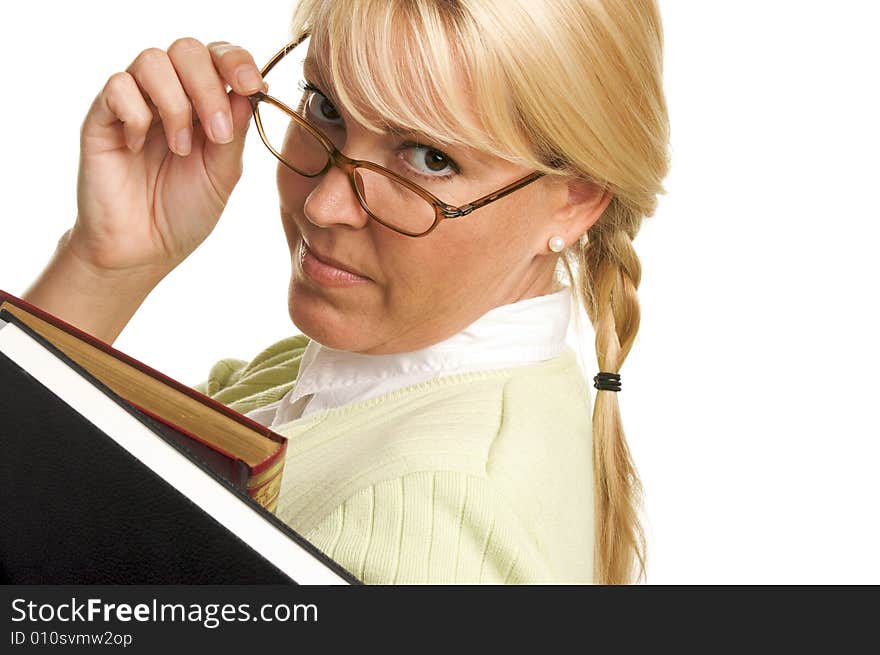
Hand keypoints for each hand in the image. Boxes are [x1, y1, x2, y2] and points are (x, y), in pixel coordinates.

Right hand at [67, 37, 267, 276]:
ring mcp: (135, 102)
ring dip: (175, 104)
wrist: (143, 250)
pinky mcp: (102, 117)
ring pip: (153, 60)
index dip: (236, 62)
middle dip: (209, 86)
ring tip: (181, 148)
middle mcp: (169, 95)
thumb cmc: (184, 212)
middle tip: (217, 133)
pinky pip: (117, 86)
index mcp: (204, 104)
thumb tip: (250, 90)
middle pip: (188, 50)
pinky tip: (139, 148)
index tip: (251, 87)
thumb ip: (235, 131)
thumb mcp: (223, 174)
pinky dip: (136, 114)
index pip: (219, 57)